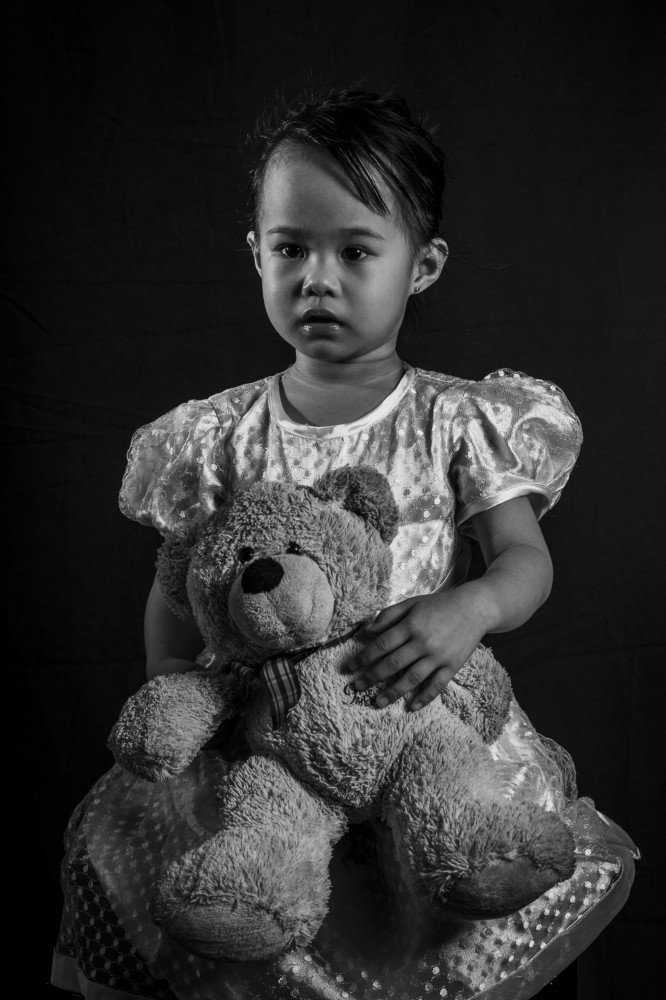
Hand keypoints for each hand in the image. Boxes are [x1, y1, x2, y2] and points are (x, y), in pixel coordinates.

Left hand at [348, 585, 490, 710]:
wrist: (474, 609)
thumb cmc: (439, 605)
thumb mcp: (411, 603)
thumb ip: (388, 615)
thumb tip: (366, 630)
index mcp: (411, 625)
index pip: (381, 645)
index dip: (363, 657)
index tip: (350, 668)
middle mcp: (423, 642)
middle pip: (392, 664)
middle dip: (371, 677)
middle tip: (355, 687)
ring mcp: (438, 656)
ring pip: (411, 679)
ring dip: (392, 693)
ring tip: (377, 703)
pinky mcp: (452, 666)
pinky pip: (436, 686)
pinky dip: (424, 698)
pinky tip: (411, 707)